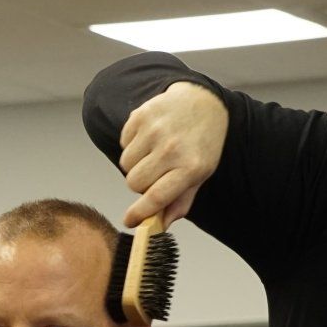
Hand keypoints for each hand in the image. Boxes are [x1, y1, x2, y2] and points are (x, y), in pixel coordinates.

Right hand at [119, 80, 228, 227]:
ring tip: (153, 154)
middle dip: (141, 184)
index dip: (140, 213)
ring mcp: (155, 130)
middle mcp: (172, 148)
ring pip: (125, 165)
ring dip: (135, 165)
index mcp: (190, 166)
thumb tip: (160, 225)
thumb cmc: (202, 142)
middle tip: (155, 174)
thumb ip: (180, 201)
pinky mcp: (141, 116)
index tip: (130, 221)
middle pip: (135, 183)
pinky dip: (132, 145)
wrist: (203, 101)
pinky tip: (149, 138)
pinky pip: (123, 144)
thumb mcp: (201, 174)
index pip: (157, 197)